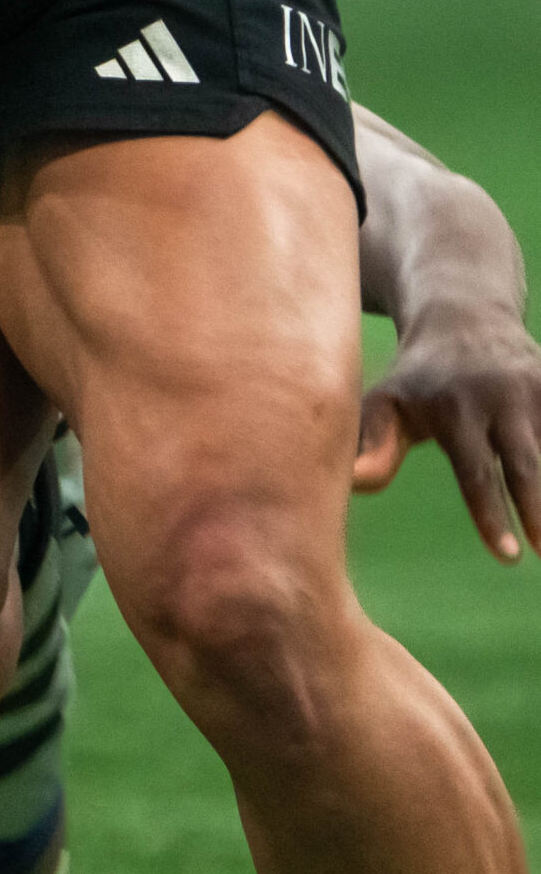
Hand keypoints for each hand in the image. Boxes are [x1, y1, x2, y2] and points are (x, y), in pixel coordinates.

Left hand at [353, 312, 540, 561]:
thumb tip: (352, 484)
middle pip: (527, 465)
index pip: (476, 472)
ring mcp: (536, 386)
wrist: (464, 315)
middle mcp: (501, 395)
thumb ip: (373, 444)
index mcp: (455, 406)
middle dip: (539, 511)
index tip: (508, 558)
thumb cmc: (418, 377)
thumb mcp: (387, 402)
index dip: (492, 516)